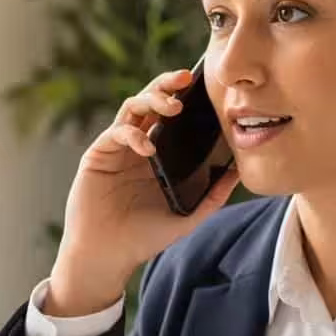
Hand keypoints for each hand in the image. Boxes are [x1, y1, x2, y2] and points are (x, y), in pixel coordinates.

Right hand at [46, 69, 238, 316]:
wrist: (108, 256)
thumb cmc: (142, 239)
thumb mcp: (186, 218)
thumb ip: (212, 197)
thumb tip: (238, 173)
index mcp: (156, 156)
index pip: (170, 116)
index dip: (184, 97)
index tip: (205, 87)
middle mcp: (136, 147)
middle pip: (150, 102)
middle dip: (167, 85)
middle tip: (187, 78)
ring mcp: (116, 150)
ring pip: (132, 108)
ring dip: (152, 99)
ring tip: (173, 106)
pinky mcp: (98, 156)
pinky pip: (117, 132)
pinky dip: (133, 134)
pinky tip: (147, 147)